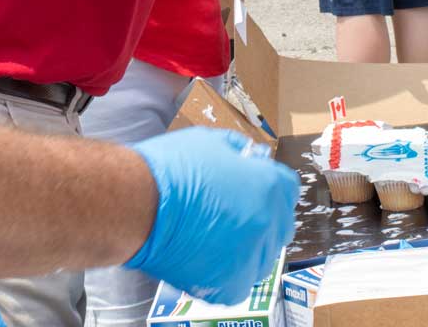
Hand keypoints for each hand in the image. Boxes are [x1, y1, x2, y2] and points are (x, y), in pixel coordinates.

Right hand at [125, 127, 299, 304]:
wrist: (139, 204)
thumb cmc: (171, 168)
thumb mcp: (210, 141)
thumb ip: (239, 151)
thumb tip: (250, 158)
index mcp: (267, 188)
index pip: (288, 188)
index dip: (268, 182)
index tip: (252, 183)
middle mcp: (268, 226)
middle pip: (280, 222)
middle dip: (263, 214)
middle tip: (233, 209)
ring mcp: (251, 260)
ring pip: (262, 254)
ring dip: (247, 243)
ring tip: (214, 233)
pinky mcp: (230, 287)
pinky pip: (240, 279)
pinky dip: (227, 269)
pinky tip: (206, 252)